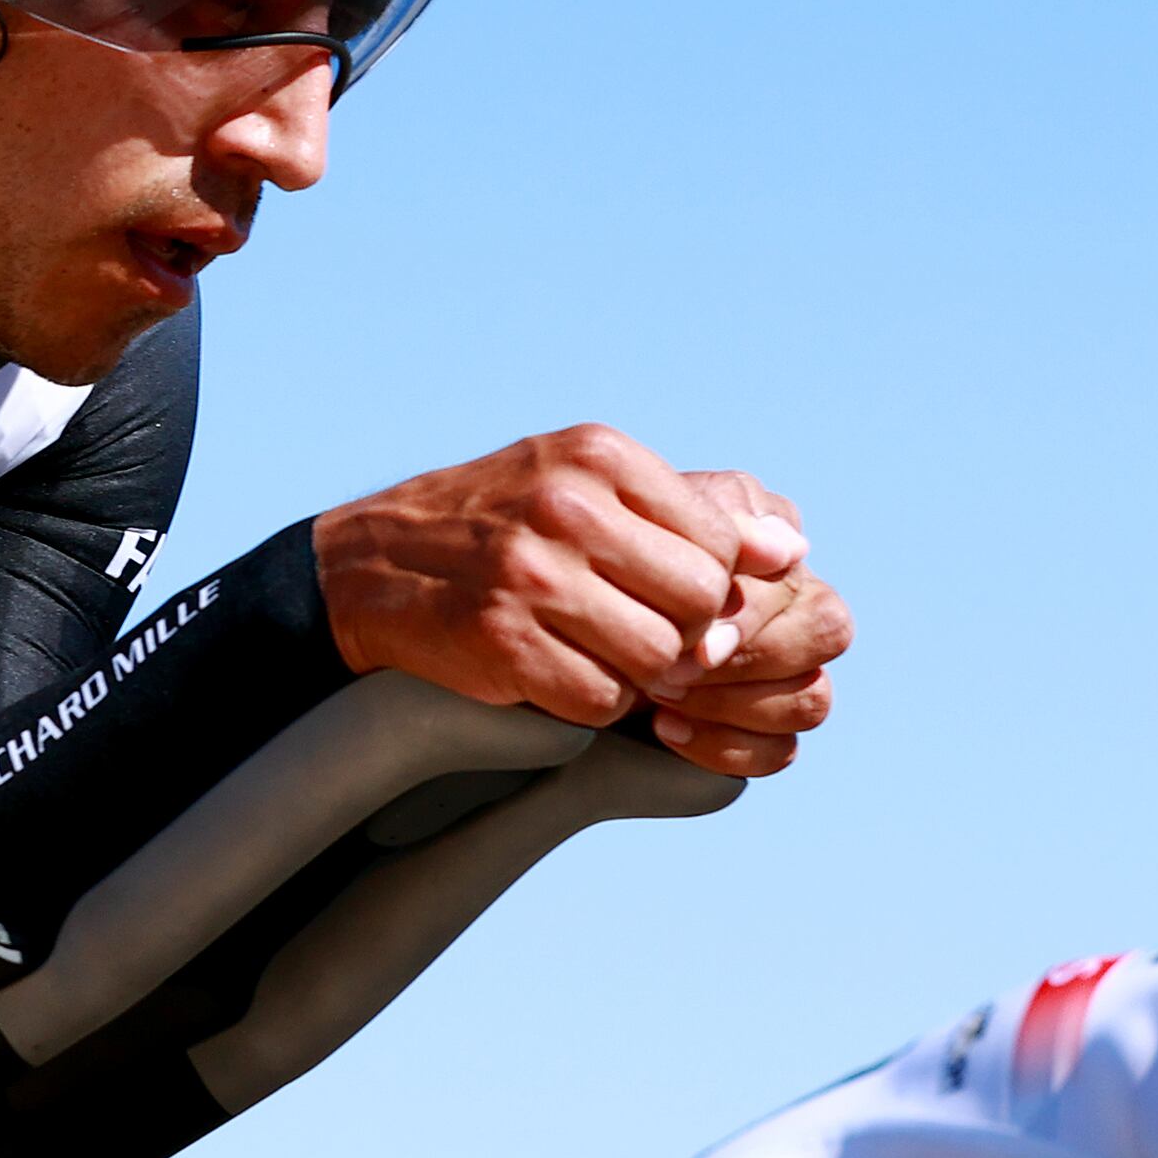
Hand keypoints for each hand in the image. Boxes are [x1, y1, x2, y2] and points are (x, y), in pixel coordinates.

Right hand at [312, 432, 842, 777]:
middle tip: (635, 633)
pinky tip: (553, 672)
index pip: (718, 543)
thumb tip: (789, 553)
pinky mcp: (501, 645)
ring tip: (592, 650)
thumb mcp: (585, 484)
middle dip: (680, 636)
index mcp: (596, 455)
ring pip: (658, 660)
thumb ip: (687, 514)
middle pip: (696, 605)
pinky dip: (589, 702)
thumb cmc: (496, 523)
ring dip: (637, 673)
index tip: (666, 598)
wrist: (367, 566)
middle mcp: (563, 507)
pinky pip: (601, 701)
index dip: (706, 588)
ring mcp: (529, 577)